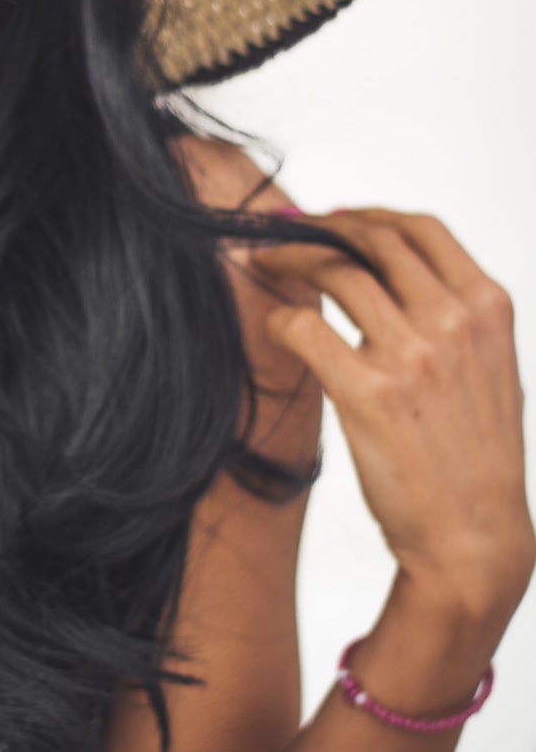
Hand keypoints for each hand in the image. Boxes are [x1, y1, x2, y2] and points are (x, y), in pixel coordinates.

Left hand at [247, 207, 534, 622]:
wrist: (474, 537)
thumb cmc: (473, 458)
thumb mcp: (487, 370)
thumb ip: (450, 318)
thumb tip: (389, 277)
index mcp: (488, 307)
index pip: (421, 229)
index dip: (367, 214)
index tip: (333, 218)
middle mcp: (454, 320)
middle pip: (372, 239)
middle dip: (317, 228)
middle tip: (280, 232)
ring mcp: (413, 354)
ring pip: (335, 270)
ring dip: (288, 257)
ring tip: (263, 262)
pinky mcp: (369, 392)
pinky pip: (306, 327)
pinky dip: (281, 317)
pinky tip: (274, 325)